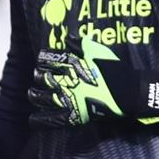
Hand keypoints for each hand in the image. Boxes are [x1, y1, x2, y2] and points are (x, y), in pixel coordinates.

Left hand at [27, 38, 158, 126]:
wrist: (126, 92)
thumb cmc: (114, 70)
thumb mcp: (98, 50)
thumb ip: (80, 44)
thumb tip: (66, 39)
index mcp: (71, 65)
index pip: (50, 60)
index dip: (44, 60)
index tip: (41, 61)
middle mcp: (66, 81)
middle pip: (44, 78)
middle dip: (39, 76)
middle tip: (38, 76)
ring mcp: (68, 99)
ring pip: (44, 97)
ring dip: (35, 95)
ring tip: (32, 94)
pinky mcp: (73, 115)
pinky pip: (53, 118)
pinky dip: (41, 119)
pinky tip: (33, 119)